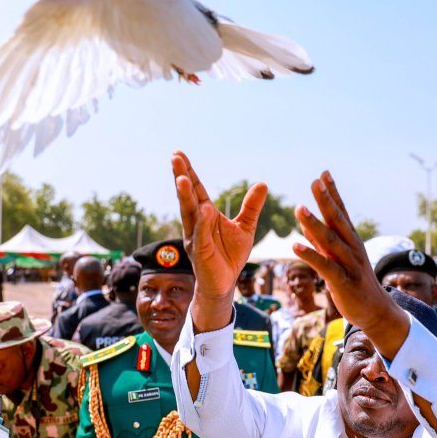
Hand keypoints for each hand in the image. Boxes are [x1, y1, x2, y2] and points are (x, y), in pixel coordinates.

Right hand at [172, 151, 265, 330]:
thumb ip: (251, 207)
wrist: (225, 283)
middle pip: (188, 196)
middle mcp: (197, 223)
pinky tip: (204, 210)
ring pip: (190, 213)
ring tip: (183, 178)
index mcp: (206, 215)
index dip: (189, 172)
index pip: (196, 190)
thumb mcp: (245, 227)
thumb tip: (262, 184)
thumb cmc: (230, 256)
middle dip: (181, 177)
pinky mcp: (201, 252)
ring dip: (185, 196)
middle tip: (175, 157)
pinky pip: (201, 236)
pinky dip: (202, 224)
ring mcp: (196, 237)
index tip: (179, 154)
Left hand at [292, 171, 407, 358]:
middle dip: (326, 200)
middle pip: (338, 221)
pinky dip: (311, 256)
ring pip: (331, 241)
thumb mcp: (339, 261)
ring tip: (299, 208)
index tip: (324, 174)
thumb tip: (306, 227)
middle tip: (315, 181)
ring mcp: (350, 265)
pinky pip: (326, 267)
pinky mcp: (343, 283)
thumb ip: (323, 244)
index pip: (341, 213)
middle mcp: (352, 249)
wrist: (376, 312)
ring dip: (314, 224)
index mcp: (351, 242)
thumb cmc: (355, 285)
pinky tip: (295, 247)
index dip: (333, 194)